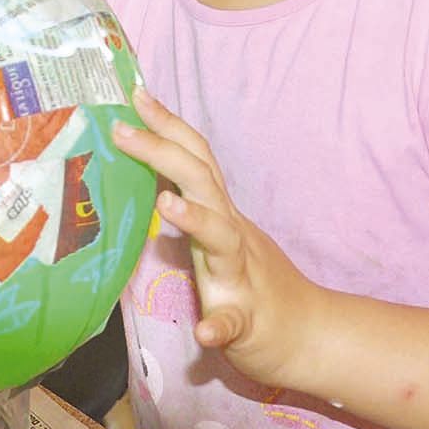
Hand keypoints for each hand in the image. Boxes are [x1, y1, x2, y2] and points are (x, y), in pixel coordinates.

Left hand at [115, 87, 325, 387]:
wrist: (306, 334)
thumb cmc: (252, 281)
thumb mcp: (219, 236)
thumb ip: (193, 207)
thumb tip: (150, 177)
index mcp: (220, 214)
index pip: (194, 158)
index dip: (168, 125)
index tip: (136, 94)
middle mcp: (231, 235)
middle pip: (201, 181)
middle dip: (162, 152)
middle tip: (121, 130)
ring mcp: (241, 277)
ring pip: (222, 241)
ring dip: (196, 220)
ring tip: (166, 203)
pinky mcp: (246, 322)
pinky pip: (232, 322)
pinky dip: (219, 326)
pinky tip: (205, 333)